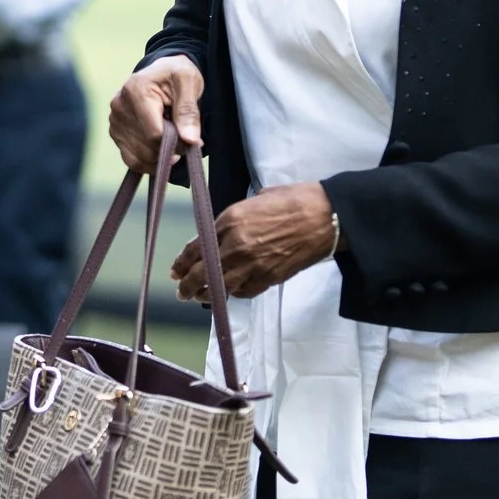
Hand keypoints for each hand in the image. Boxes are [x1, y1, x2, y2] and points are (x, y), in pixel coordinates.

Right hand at [109, 55, 203, 173]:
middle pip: (147, 147)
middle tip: (185, 140)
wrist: (162, 70)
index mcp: (136, 90)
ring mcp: (114, 120)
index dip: (177, 143)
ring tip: (173, 143)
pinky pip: (130, 159)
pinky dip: (148, 163)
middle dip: (170, 150)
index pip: (154, 133)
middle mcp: (119, 105)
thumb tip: (189, 139)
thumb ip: (189, 111)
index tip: (192, 140)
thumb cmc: (176, 74)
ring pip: (139, 157)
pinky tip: (161, 155)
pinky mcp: (115, 131)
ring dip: (160, 157)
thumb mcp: (189, 83)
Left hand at [172, 182, 332, 300]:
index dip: (182, 262)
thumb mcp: (252, 202)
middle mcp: (235, 245)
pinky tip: (230, 291)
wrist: (323, 216)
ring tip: (199, 296)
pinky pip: (244, 291)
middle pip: (202, 272)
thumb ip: (231, 221)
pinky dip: (235, 293)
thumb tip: (217, 234)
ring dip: (206, 294)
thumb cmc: (290, 201)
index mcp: (228, 221)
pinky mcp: (269, 278)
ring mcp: (252, 264)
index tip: (175, 270)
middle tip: (181, 291)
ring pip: (220, 287)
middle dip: (188, 284)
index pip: (196, 248)